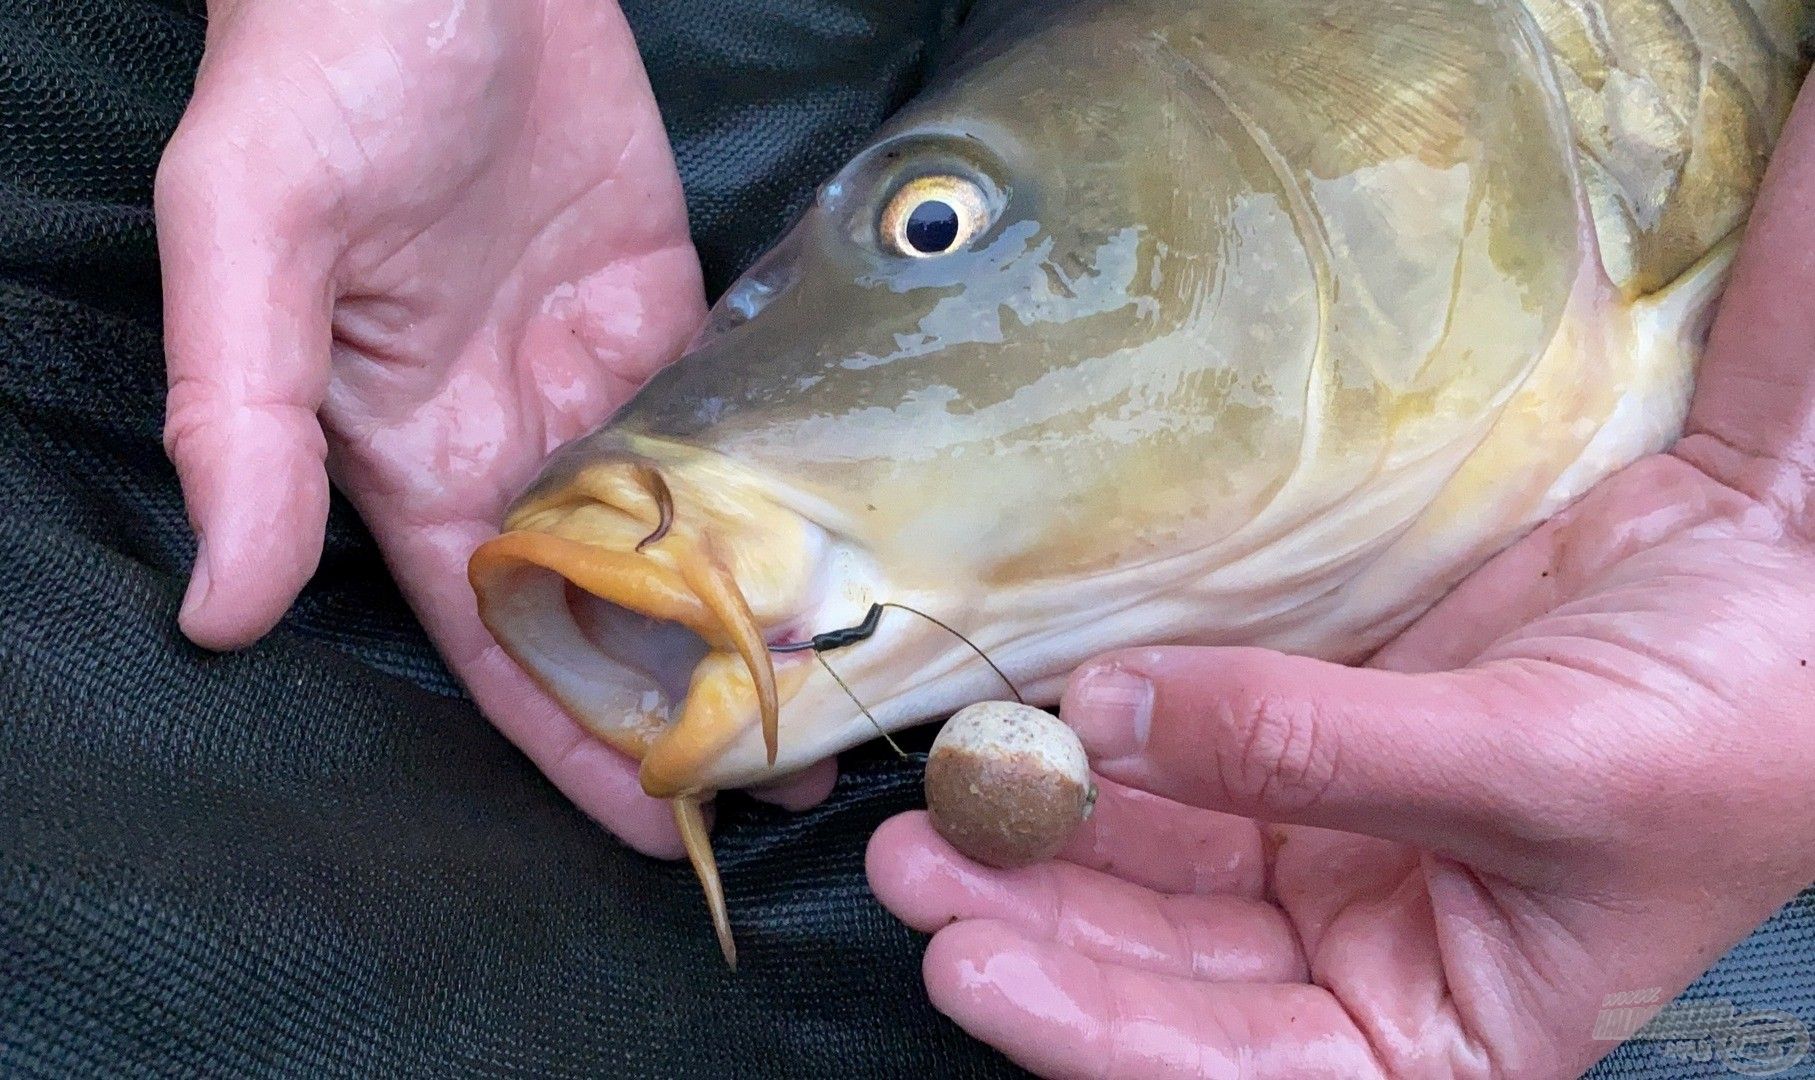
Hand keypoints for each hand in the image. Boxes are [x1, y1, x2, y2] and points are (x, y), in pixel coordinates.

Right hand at [155, 0, 833, 857]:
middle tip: (792, 784)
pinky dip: (779, 488)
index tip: (652, 827)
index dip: (566, 737)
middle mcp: (511, 432)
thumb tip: (217, 606)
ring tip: (845, 694)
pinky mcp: (666, 301)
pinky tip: (845, 547)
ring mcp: (596, 370)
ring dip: (751, 611)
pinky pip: (726, 421)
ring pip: (681, 528)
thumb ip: (234, 417)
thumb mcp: (253, 234)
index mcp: (409, 452)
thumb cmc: (325, 65)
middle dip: (682, 698)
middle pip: (607, 606)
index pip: (496, 635)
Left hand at [868, 82, 1814, 1077]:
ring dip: (1054, 835)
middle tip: (926, 863)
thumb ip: (1310, 749)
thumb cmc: (1734, 723)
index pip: (1241, 1071)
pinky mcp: (1310, 749)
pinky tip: (1043, 728)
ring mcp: (1335, 847)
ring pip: (1158, 868)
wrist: (1783, 574)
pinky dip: (1114, 749)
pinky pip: (1187, 762)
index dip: (1095, 1029)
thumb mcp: (1535, 765)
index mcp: (1450, 1036)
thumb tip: (1110, 725)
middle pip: (1167, 970)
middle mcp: (1375, 958)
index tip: (977, 962)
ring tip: (949, 796)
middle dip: (1040, 923)